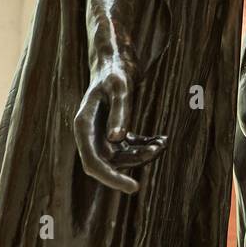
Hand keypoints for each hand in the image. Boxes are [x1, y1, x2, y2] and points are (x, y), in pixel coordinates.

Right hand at [73, 56, 165, 193]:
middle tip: (158, 149)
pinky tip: (161, 139)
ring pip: (122, 157)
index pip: (93, 163)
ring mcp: (102, 133)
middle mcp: (90, 134)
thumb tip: (117, 140)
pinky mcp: (115, 130)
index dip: (112, 178)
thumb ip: (119, 111)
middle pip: (110, 163)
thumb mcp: (120, 87)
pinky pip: (129, 147)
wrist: (116, 59)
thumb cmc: (116, 70)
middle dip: (135, 161)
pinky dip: (144, 146)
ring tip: (162, 142)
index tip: (134, 187)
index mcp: (84, 126)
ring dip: (142, 154)